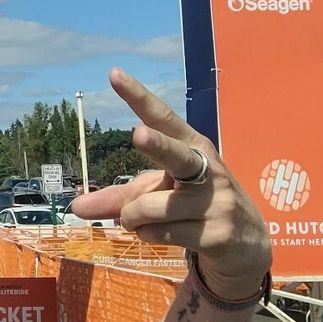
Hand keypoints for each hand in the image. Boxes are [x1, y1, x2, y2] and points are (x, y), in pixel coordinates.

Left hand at [69, 69, 270, 301]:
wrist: (246, 247)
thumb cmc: (193, 208)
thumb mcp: (159, 194)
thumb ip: (118, 198)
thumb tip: (75, 208)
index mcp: (194, 147)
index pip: (163, 117)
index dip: (139, 97)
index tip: (115, 74)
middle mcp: (208, 169)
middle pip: (174, 154)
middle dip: (157, 145)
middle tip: (138, 135)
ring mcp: (217, 202)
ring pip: (148, 207)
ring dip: (132, 218)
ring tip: (143, 221)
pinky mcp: (217, 234)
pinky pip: (158, 233)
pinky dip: (147, 235)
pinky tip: (165, 234)